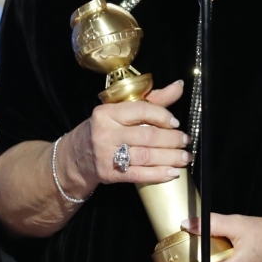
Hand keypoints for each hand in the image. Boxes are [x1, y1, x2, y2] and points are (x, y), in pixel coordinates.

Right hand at [59, 81, 191, 194]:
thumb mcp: (120, 111)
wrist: (75, 157)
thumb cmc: (103, 130)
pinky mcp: (109, 174)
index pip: (140, 110)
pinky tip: (173, 173)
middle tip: (186, 141)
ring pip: (146, 156)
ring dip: (170, 158)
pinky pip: (139, 175)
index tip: (176, 122)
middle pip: (147, 135)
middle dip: (172, 139)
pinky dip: (159, 174)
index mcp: (107, 112)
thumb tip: (178, 86)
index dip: (162, 116)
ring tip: (185, 157)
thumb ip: (152, 100)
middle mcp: (105, 132)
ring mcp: (106, 155)